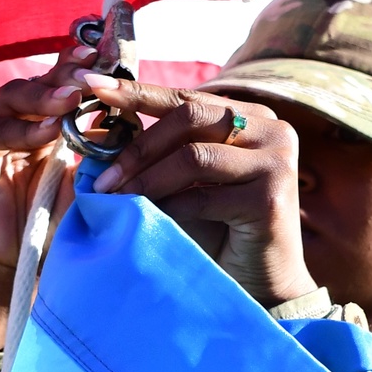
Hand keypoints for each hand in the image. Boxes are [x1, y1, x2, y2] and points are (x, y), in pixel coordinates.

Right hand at [0, 43, 96, 348]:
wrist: (16, 264)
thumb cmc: (55, 225)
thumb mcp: (86, 179)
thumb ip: (100, 147)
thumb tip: (134, 116)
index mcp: (44, 119)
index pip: (66, 81)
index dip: (87, 62)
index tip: (113, 44)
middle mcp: (15, 116)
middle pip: (43, 81)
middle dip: (70, 71)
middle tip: (96, 62)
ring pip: (18, 98)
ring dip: (48, 96)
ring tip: (75, 96)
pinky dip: (23, 131)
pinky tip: (49, 131)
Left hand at [77, 72, 315, 306]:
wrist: (262, 284)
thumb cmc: (221, 233)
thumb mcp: (189, 182)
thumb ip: (163, 154)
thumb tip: (100, 133)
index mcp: (254, 116)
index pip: (187, 99)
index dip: (138, 92)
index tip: (94, 87)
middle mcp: (273, 130)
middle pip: (190, 118)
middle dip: (138, 147)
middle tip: (103, 177)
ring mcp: (277, 162)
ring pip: (194, 156)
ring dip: (147, 179)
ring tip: (117, 199)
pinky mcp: (270, 199)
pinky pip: (202, 197)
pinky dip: (169, 208)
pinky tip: (151, 221)